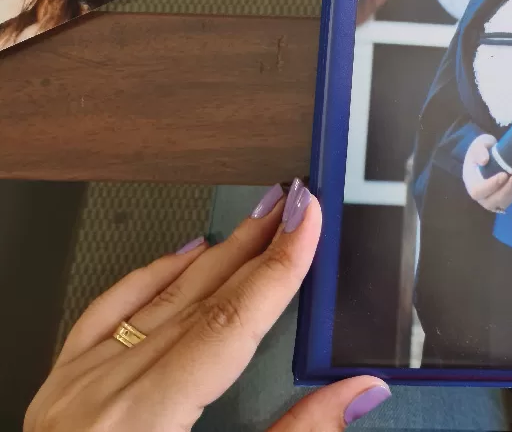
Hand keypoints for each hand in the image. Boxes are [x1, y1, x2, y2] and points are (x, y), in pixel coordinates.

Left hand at [25, 180, 389, 431]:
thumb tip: (356, 394)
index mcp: (145, 424)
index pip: (230, 323)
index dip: (279, 267)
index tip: (308, 221)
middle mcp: (105, 397)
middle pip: (200, 298)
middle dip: (256, 244)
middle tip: (295, 200)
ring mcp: (74, 389)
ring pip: (159, 296)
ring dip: (216, 250)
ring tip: (256, 217)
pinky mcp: (56, 391)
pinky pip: (106, 312)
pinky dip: (150, 275)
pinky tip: (182, 253)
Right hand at [462, 133, 511, 212]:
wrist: (488, 155)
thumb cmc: (481, 150)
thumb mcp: (479, 144)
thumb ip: (479, 150)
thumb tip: (484, 160)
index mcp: (470, 181)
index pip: (477, 191)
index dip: (491, 186)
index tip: (503, 175)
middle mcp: (479, 195)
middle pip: (491, 202)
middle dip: (506, 191)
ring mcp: (491, 199)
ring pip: (502, 203)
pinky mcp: (502, 198)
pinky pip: (509, 199)